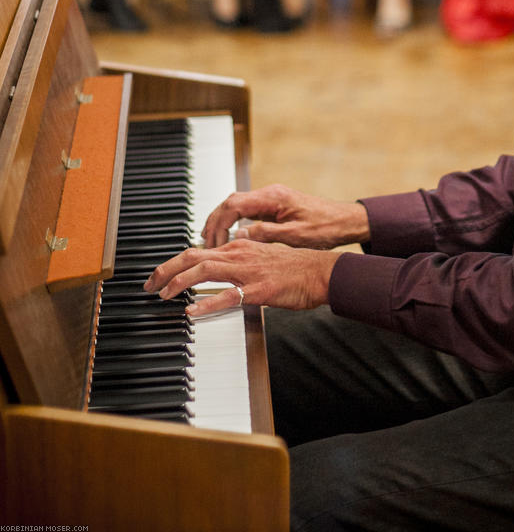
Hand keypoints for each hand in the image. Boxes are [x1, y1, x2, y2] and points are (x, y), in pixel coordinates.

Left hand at [143, 238, 340, 316]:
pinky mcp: (258, 289)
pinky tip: (193, 310)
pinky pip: (228, 295)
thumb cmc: (294, 268)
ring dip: (178, 283)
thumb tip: (222, 260)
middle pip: (192, 256)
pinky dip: (207, 302)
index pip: (196, 251)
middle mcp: (238, 254)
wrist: (320, 272)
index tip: (159, 276)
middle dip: (165, 270)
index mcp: (238, 247)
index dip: (173, 263)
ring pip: (204, 270)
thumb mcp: (262, 256)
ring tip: (163, 295)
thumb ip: (240, 258)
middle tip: (148, 285)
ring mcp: (248, 271)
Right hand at [200, 183, 370, 248]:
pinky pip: (246, 211)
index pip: (234, 204)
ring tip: (210, 242)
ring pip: (236, 205)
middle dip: (214, 222)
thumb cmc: (326, 228)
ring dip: (222, 221)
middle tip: (205, 243)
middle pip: (230, 202)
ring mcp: (271, 199)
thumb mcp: (295, 236)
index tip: (211, 242)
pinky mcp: (274, 206)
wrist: (345, 221)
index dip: (219, 223)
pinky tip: (229, 236)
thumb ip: (266, 234)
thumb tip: (238, 236)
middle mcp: (269, 194)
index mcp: (273, 198)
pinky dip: (233, 222)